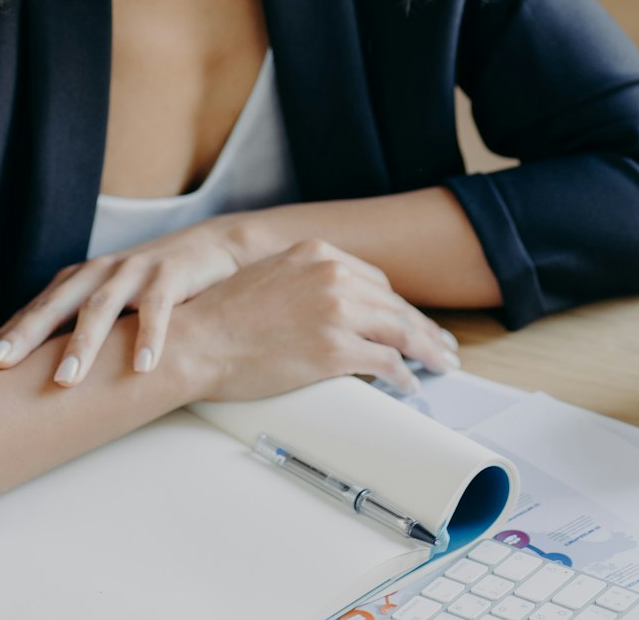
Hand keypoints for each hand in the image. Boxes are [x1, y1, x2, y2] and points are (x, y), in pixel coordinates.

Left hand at [0, 218, 247, 385]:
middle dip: (25, 335)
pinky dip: (149, 336)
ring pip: (100, 307)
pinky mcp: (169, 274)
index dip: (5, 333)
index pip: (35, 311)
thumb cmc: (150, 286)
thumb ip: (78, 329)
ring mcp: (133, 271)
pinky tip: (143, 366)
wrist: (209, 247)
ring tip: (66, 379)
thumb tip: (36, 375)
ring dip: (82, 344)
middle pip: (55, 305)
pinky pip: (158, 308)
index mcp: (78, 281)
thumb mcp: (111, 303)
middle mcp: (98, 272)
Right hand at [176, 237, 462, 402]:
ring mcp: (336, 312)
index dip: (397, 306)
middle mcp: (333, 276)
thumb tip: (331, 304)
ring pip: (400, 332)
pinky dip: (403, 376)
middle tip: (443, 346)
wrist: (195, 341)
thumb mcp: (269, 275)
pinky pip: (385, 363)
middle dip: (423, 329)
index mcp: (317, 253)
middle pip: (394, 305)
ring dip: (426, 351)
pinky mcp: (335, 350)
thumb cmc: (222, 316)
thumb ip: (305, 279)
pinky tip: (408, 384)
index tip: (411, 321)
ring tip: (440, 365)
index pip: (374, 281)